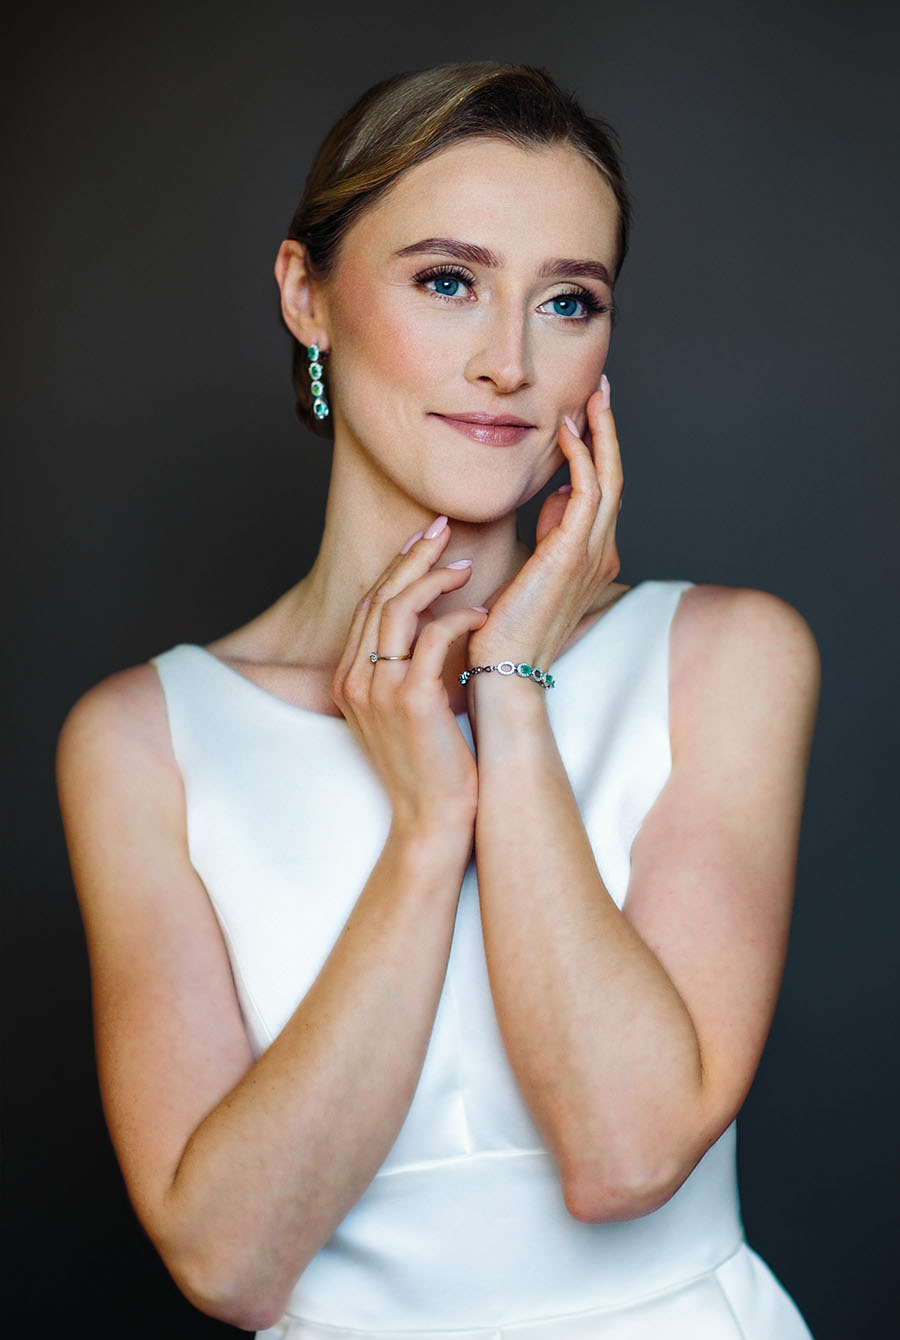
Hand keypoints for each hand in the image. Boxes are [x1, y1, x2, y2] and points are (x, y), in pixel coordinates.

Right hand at [331, 520, 488, 834]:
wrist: (432, 821)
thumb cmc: (432, 768)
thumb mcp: (409, 713)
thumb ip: (412, 670)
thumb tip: (441, 627)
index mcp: (348, 681)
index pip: (368, 607)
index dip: (396, 568)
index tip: (424, 542)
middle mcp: (353, 681)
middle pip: (379, 597)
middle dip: (413, 556)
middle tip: (443, 528)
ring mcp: (377, 690)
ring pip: (399, 608)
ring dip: (435, 578)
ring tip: (467, 565)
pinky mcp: (410, 700)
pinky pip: (433, 637)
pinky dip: (459, 618)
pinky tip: (481, 614)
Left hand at [467, 377, 621, 670]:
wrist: (507, 669)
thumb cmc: (508, 628)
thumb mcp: (533, 569)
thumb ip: (549, 534)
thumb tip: (557, 495)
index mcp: (592, 559)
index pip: (601, 492)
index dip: (597, 450)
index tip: (586, 415)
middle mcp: (601, 553)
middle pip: (614, 477)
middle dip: (607, 430)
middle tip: (600, 390)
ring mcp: (592, 554)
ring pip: (609, 477)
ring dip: (601, 433)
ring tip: (591, 396)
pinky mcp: (573, 554)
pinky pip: (588, 491)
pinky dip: (580, 457)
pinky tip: (566, 431)